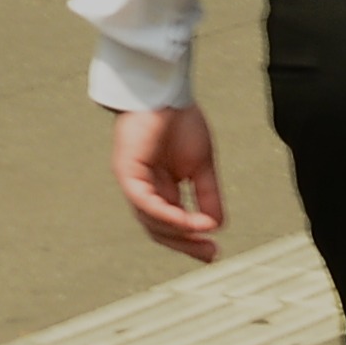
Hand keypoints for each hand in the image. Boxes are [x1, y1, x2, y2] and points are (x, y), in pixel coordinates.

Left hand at [112, 104, 225, 260]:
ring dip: (179, 232)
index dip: (192, 241)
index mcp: (160, 189)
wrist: (164, 90)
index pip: (171, 225)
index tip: (215, 252)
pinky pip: (145, 204)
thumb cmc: (178, 121)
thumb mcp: (201, 165)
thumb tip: (218, 225)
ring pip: (151, 222)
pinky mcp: (127, 173)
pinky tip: (188, 222)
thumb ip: (207, 195)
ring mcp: (133, 183)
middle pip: (160, 231)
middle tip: (211, 254)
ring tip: (206, 234)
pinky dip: (167, 216)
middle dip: (186, 245)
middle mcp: (144, 191)